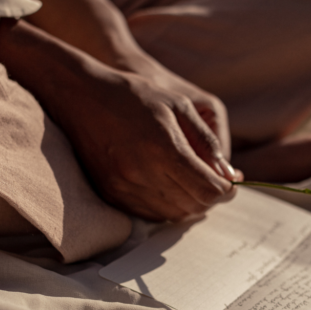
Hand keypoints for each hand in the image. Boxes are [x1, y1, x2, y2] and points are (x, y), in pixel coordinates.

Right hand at [53, 64, 238, 221]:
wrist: (81, 95)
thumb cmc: (135, 95)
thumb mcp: (180, 106)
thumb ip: (207, 142)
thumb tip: (228, 174)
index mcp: (163, 149)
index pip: (208, 189)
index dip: (225, 190)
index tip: (230, 183)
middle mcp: (142, 173)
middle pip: (193, 206)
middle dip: (211, 198)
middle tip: (215, 184)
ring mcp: (123, 186)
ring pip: (172, 214)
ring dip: (190, 204)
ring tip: (194, 185)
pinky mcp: (110, 194)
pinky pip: (148, 214)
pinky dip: (166, 207)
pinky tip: (170, 189)